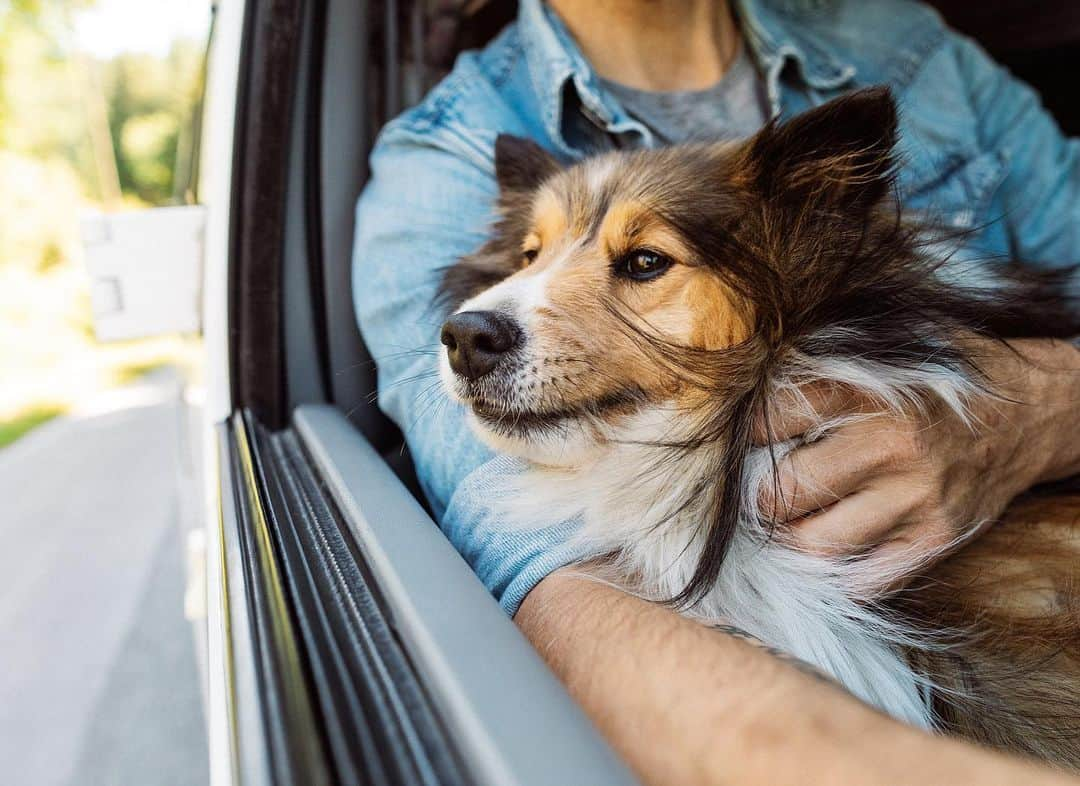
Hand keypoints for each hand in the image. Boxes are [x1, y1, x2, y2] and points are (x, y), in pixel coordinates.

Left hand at [756, 338, 1079, 580]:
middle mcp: (889, 446)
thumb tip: (750, 371)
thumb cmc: (942, 376)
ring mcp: (915, 499)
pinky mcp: (936, 538)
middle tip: (755, 492)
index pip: (777, 418)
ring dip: (790, 540)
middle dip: (759, 497)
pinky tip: (826, 551)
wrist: (1034, 411)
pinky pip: (867, 580)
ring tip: (786, 524)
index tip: (736, 444)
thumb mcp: (887, 349)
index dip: (745, 435)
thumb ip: (824, 360)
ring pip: (819, 544)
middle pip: (788, 491)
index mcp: (867, 392)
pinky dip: (835, 576)